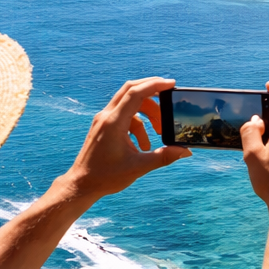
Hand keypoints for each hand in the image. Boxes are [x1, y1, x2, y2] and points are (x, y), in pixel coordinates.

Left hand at [60, 77, 190, 202]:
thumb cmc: (106, 177)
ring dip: (147, 113)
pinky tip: (142, 144)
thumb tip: (185, 152)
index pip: (135, 94)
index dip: (154, 85)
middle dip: (152, 91)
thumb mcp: (138, 167)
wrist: (82, 184)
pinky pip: (124, 116)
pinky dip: (138, 124)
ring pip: (129, 104)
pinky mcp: (103, 126)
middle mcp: (106, 117)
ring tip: (158, 132)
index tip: (171, 84)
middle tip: (169, 96)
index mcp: (114, 123)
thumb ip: (163, 157)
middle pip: (130, 90)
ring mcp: (103, 120)